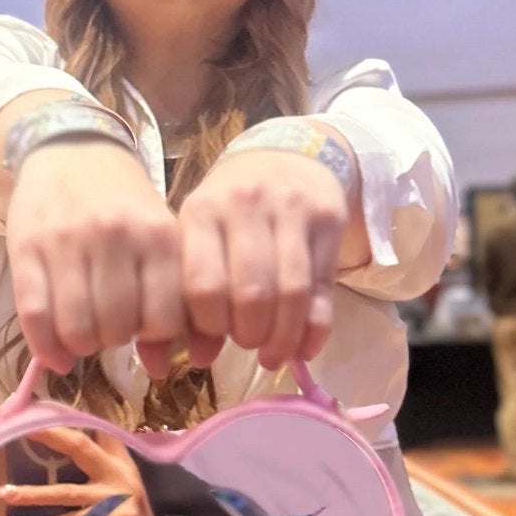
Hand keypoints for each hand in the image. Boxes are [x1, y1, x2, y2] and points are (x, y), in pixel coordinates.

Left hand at [0, 427, 205, 515]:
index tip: (27, 428)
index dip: (54, 435)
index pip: (81, 446)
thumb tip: (84, 415)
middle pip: (68, 493)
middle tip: (4, 492)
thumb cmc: (134, 500)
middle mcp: (114, 494)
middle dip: (35, 493)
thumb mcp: (127, 469)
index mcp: (114, 469)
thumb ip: (109, 445)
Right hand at [6, 144, 184, 377]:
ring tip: (85, 334)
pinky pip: (35, 316)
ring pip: (76, 327)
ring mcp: (68, 241)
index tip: (146, 329)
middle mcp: (115, 236)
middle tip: (111, 328)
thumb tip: (161, 369)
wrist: (71, 147)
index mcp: (159, 234)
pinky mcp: (26, 247)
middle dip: (115, 341)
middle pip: (116, 328)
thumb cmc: (125, 202)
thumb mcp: (158, 237)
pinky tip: (56, 354)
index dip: (155, 338)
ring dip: (81, 345)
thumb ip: (168, 298)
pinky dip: (45, 348)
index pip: (165, 318)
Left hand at [177, 146, 347, 370]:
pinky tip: (304, 348)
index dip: (210, 325)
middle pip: (252, 294)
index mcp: (201, 210)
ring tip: (273, 354)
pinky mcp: (328, 218)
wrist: (286, 155)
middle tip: (247, 345)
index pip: (203, 285)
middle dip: (249, 335)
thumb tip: (187, 360)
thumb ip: (186, 296)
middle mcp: (246, 204)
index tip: (214, 336)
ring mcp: (291, 209)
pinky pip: (323, 288)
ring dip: (283, 338)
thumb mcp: (200, 236)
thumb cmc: (231, 209)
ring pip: (292, 293)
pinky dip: (315, 330)